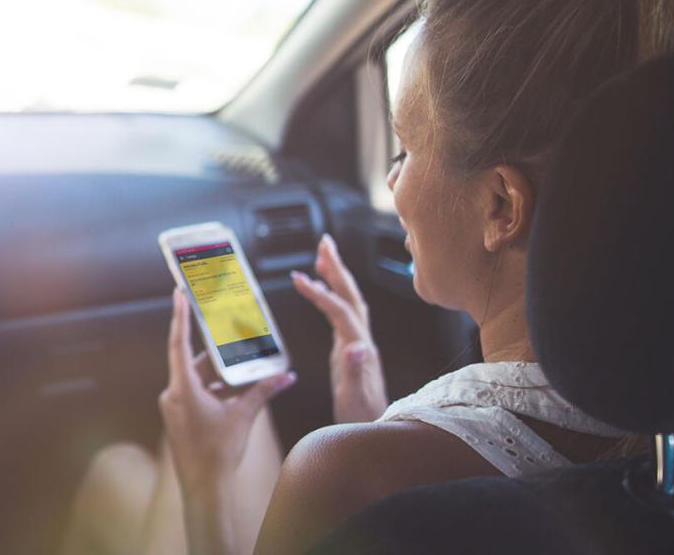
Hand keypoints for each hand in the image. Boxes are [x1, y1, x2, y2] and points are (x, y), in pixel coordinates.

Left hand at [158, 288, 295, 490]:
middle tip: (233, 334)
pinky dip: (214, 390)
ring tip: (244, 367)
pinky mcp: (179, 418)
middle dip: (219, 353)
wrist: (205, 488)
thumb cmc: (220, 451)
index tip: (178, 294)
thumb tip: (287, 376)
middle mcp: (173, 394)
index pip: (179, 344)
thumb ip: (263, 392)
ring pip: (197, 380)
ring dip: (220, 375)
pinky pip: (196, 394)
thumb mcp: (244, 416)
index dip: (180, 317)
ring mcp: (174, 407)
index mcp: (183, 388)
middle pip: (195, 363)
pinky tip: (236, 392)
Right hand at [291, 233, 387, 423]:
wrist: (375, 432)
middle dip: (337, 268)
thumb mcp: (354, 400)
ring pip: (349, 301)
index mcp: (361, 349)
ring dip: (337, 277)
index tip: (298, 278)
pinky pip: (342, 314)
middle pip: (351, 296)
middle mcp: (362, 341)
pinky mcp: (352, 350)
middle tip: (324, 242)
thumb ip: (354, 373)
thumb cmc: (362, 419)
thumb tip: (356, 347)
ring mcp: (358, 344)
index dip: (320, 293)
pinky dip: (331, 297)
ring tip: (322, 256)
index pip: (340, 311)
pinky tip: (322, 292)